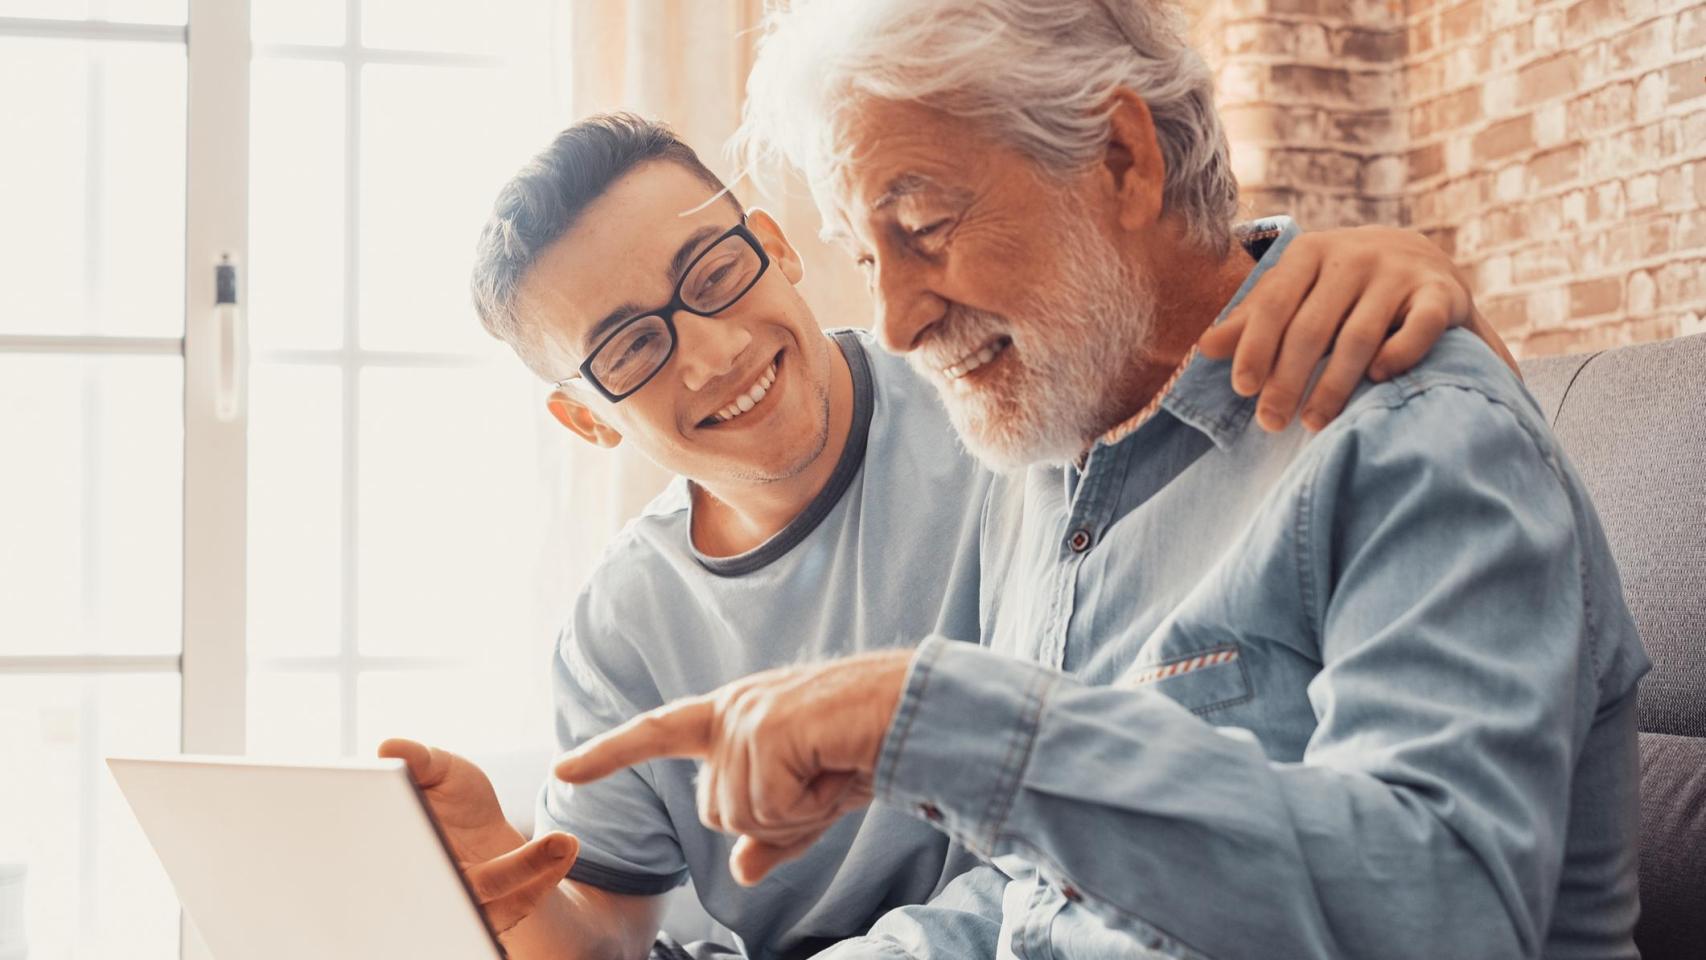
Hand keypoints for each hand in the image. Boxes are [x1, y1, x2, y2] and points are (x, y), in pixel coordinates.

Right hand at [380, 738, 579, 933]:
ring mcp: (460, 910)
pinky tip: (566, 846)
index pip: (403, 867)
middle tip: (548, 842)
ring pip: (491, 902)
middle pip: (455, 892)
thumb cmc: (447, 797)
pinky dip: (543, 879)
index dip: (429, 853)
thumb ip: (417, 760)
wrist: (472, 828)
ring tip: (563, 841)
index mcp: (403, 858)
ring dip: (530, 871)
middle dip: (501, 871)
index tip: (458, 827)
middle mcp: (428, 893)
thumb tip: (387, 748)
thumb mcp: (437, 770)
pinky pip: (518, 904)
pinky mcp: (492, 916)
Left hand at [552, 649, 913, 885]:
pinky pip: (768, 808)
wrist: (915, 710)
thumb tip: (740, 872)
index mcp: (733, 716)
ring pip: (740, 816)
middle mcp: (731, 711)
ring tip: (831, 772)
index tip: (562, 769)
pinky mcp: (766, 729)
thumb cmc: (866, 747)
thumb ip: (772, 835)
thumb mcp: (814, 803)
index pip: (657, 733)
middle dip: (771, 822)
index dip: (609, 754)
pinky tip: (834, 770)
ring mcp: (745, 718)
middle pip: (714, 812)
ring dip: (794, 814)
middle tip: (822, 785)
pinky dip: (808, 808)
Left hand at [1198, 225, 1518, 432]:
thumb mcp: (1297, 292)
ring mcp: (1400, 273)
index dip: (1256, 347)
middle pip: (1313, 327)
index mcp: (1310, 253)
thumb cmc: (1341, 287)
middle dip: (1288, 379)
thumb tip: (1205, 347)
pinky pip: (1421, 326)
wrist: (1423, 261)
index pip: (1274, 304)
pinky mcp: (1441, 294)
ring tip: (1312, 422)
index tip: (1242, 389)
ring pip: (1360, 335)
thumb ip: (1255, 319)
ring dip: (1334, 383)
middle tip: (1271, 423)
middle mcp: (1355, 257)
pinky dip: (1400, 353)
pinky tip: (1377, 379)